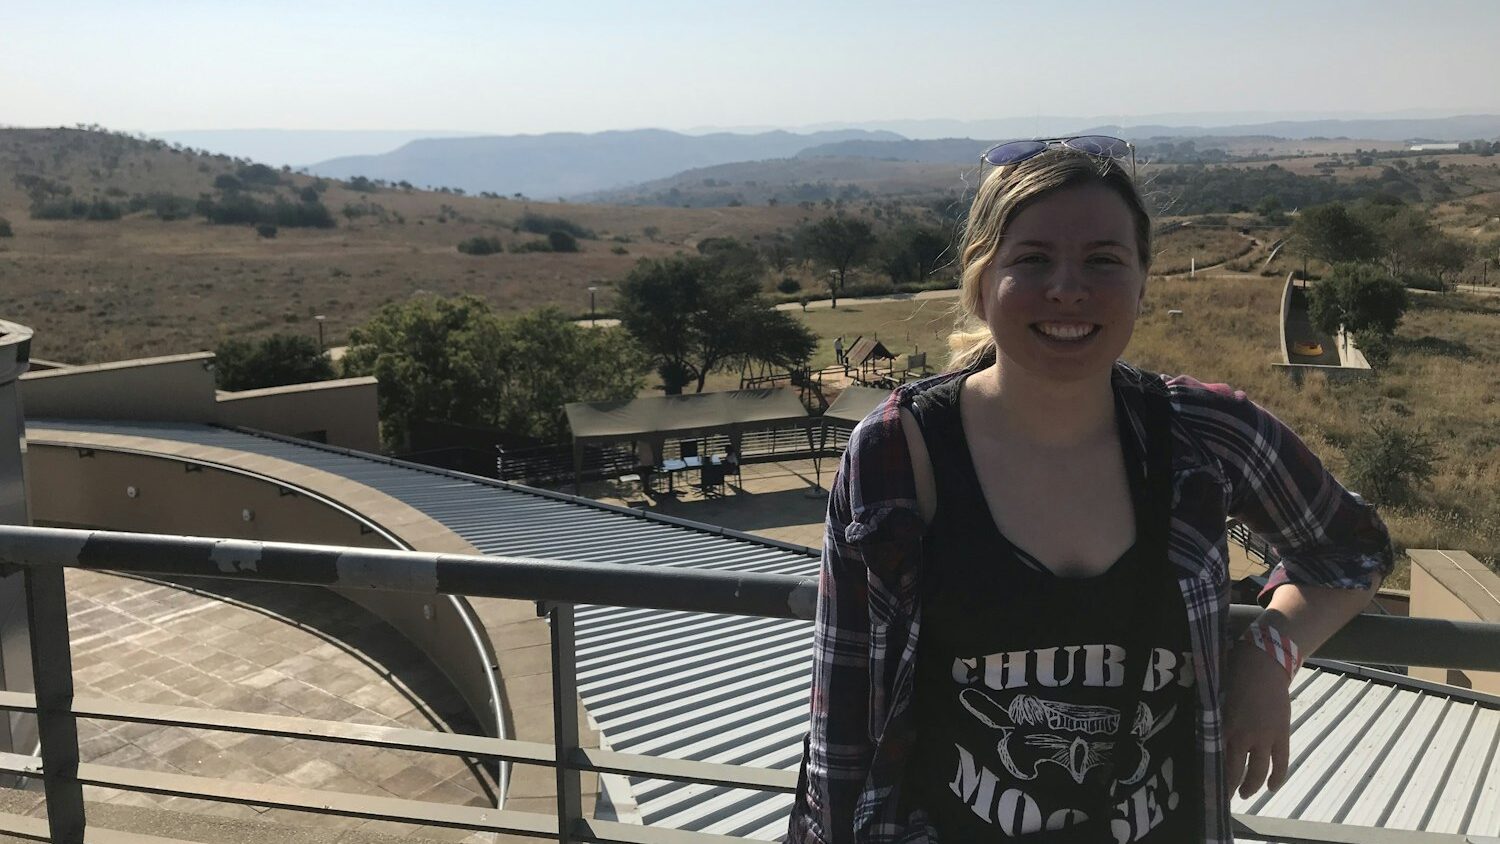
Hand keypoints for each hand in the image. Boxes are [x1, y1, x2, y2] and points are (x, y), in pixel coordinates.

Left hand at [1223, 642, 1291, 798]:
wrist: (1263, 667)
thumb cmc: (1235, 679)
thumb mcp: (1219, 703)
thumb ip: (1218, 723)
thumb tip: (1214, 741)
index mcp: (1224, 727)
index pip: (1216, 758)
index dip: (1213, 774)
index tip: (1209, 785)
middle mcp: (1243, 736)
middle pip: (1235, 770)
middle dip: (1229, 786)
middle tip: (1225, 796)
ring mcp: (1264, 738)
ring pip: (1258, 771)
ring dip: (1251, 786)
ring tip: (1246, 794)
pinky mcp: (1281, 735)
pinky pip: (1281, 763)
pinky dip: (1277, 777)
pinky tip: (1271, 788)